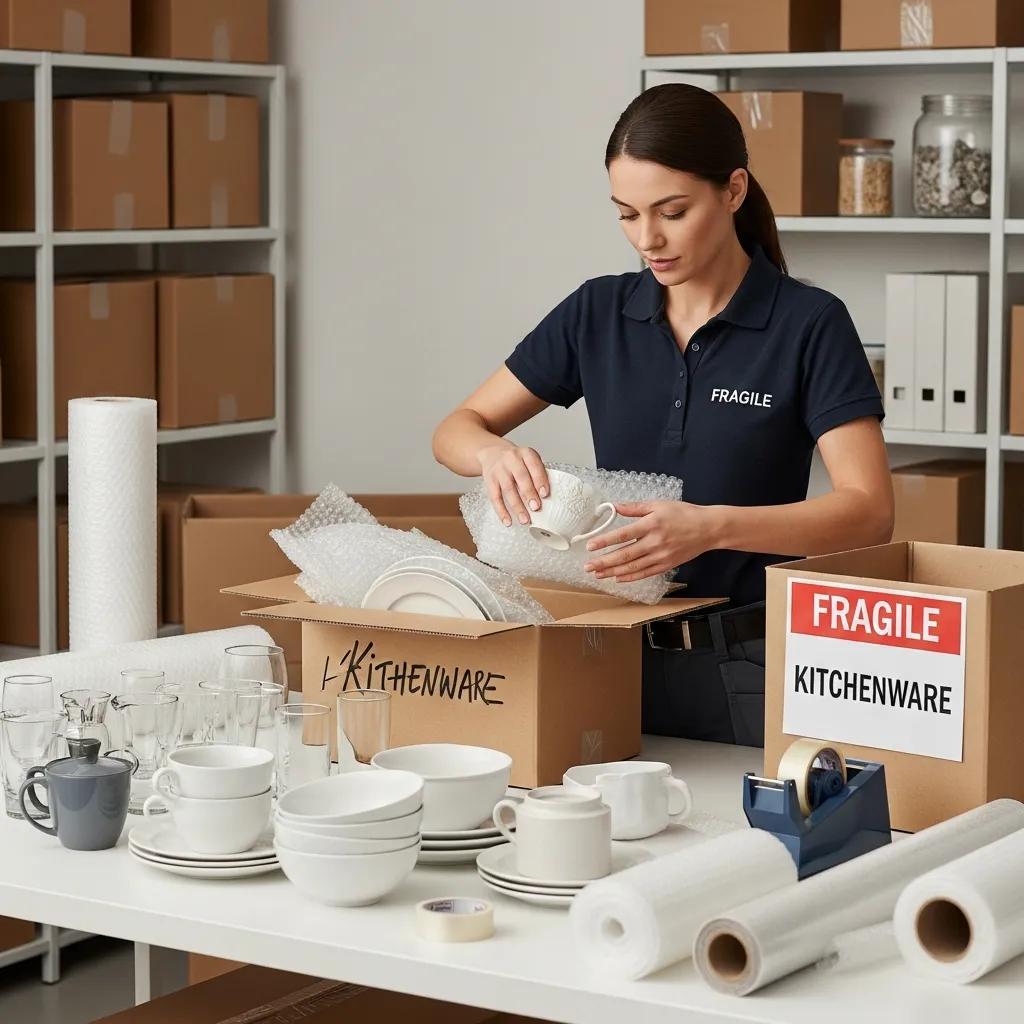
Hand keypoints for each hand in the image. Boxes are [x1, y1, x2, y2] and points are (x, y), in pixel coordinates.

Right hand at [477, 444, 549, 526]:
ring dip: (517, 506)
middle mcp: (511, 459)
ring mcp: (499, 470)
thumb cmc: (517, 461)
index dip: (540, 480)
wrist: (492, 453)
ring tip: (525, 520)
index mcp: (526, 453)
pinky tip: (508, 521)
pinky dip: (501, 511)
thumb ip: (538, 474)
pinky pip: (495, 497)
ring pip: (508, 489)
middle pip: (521, 477)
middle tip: (536, 508)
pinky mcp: (489, 480)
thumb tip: (547, 499)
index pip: (534, 465)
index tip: (545, 494)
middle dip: (529, 494)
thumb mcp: (528, 460)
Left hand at [583, 500, 714, 582]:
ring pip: (633, 567)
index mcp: (651, 525)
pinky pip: (645, 573)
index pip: (623, 535)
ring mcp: (661, 556)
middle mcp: (654, 542)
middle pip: (625, 555)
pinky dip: (630, 577)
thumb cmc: (683, 514)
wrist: (708, 529)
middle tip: (588, 567)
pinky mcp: (666, 565)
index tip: (590, 546)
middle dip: (604, 562)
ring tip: (597, 575)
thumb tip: (614, 506)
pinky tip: (617, 578)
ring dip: (613, 572)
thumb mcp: (659, 505)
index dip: (605, 541)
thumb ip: (635, 508)